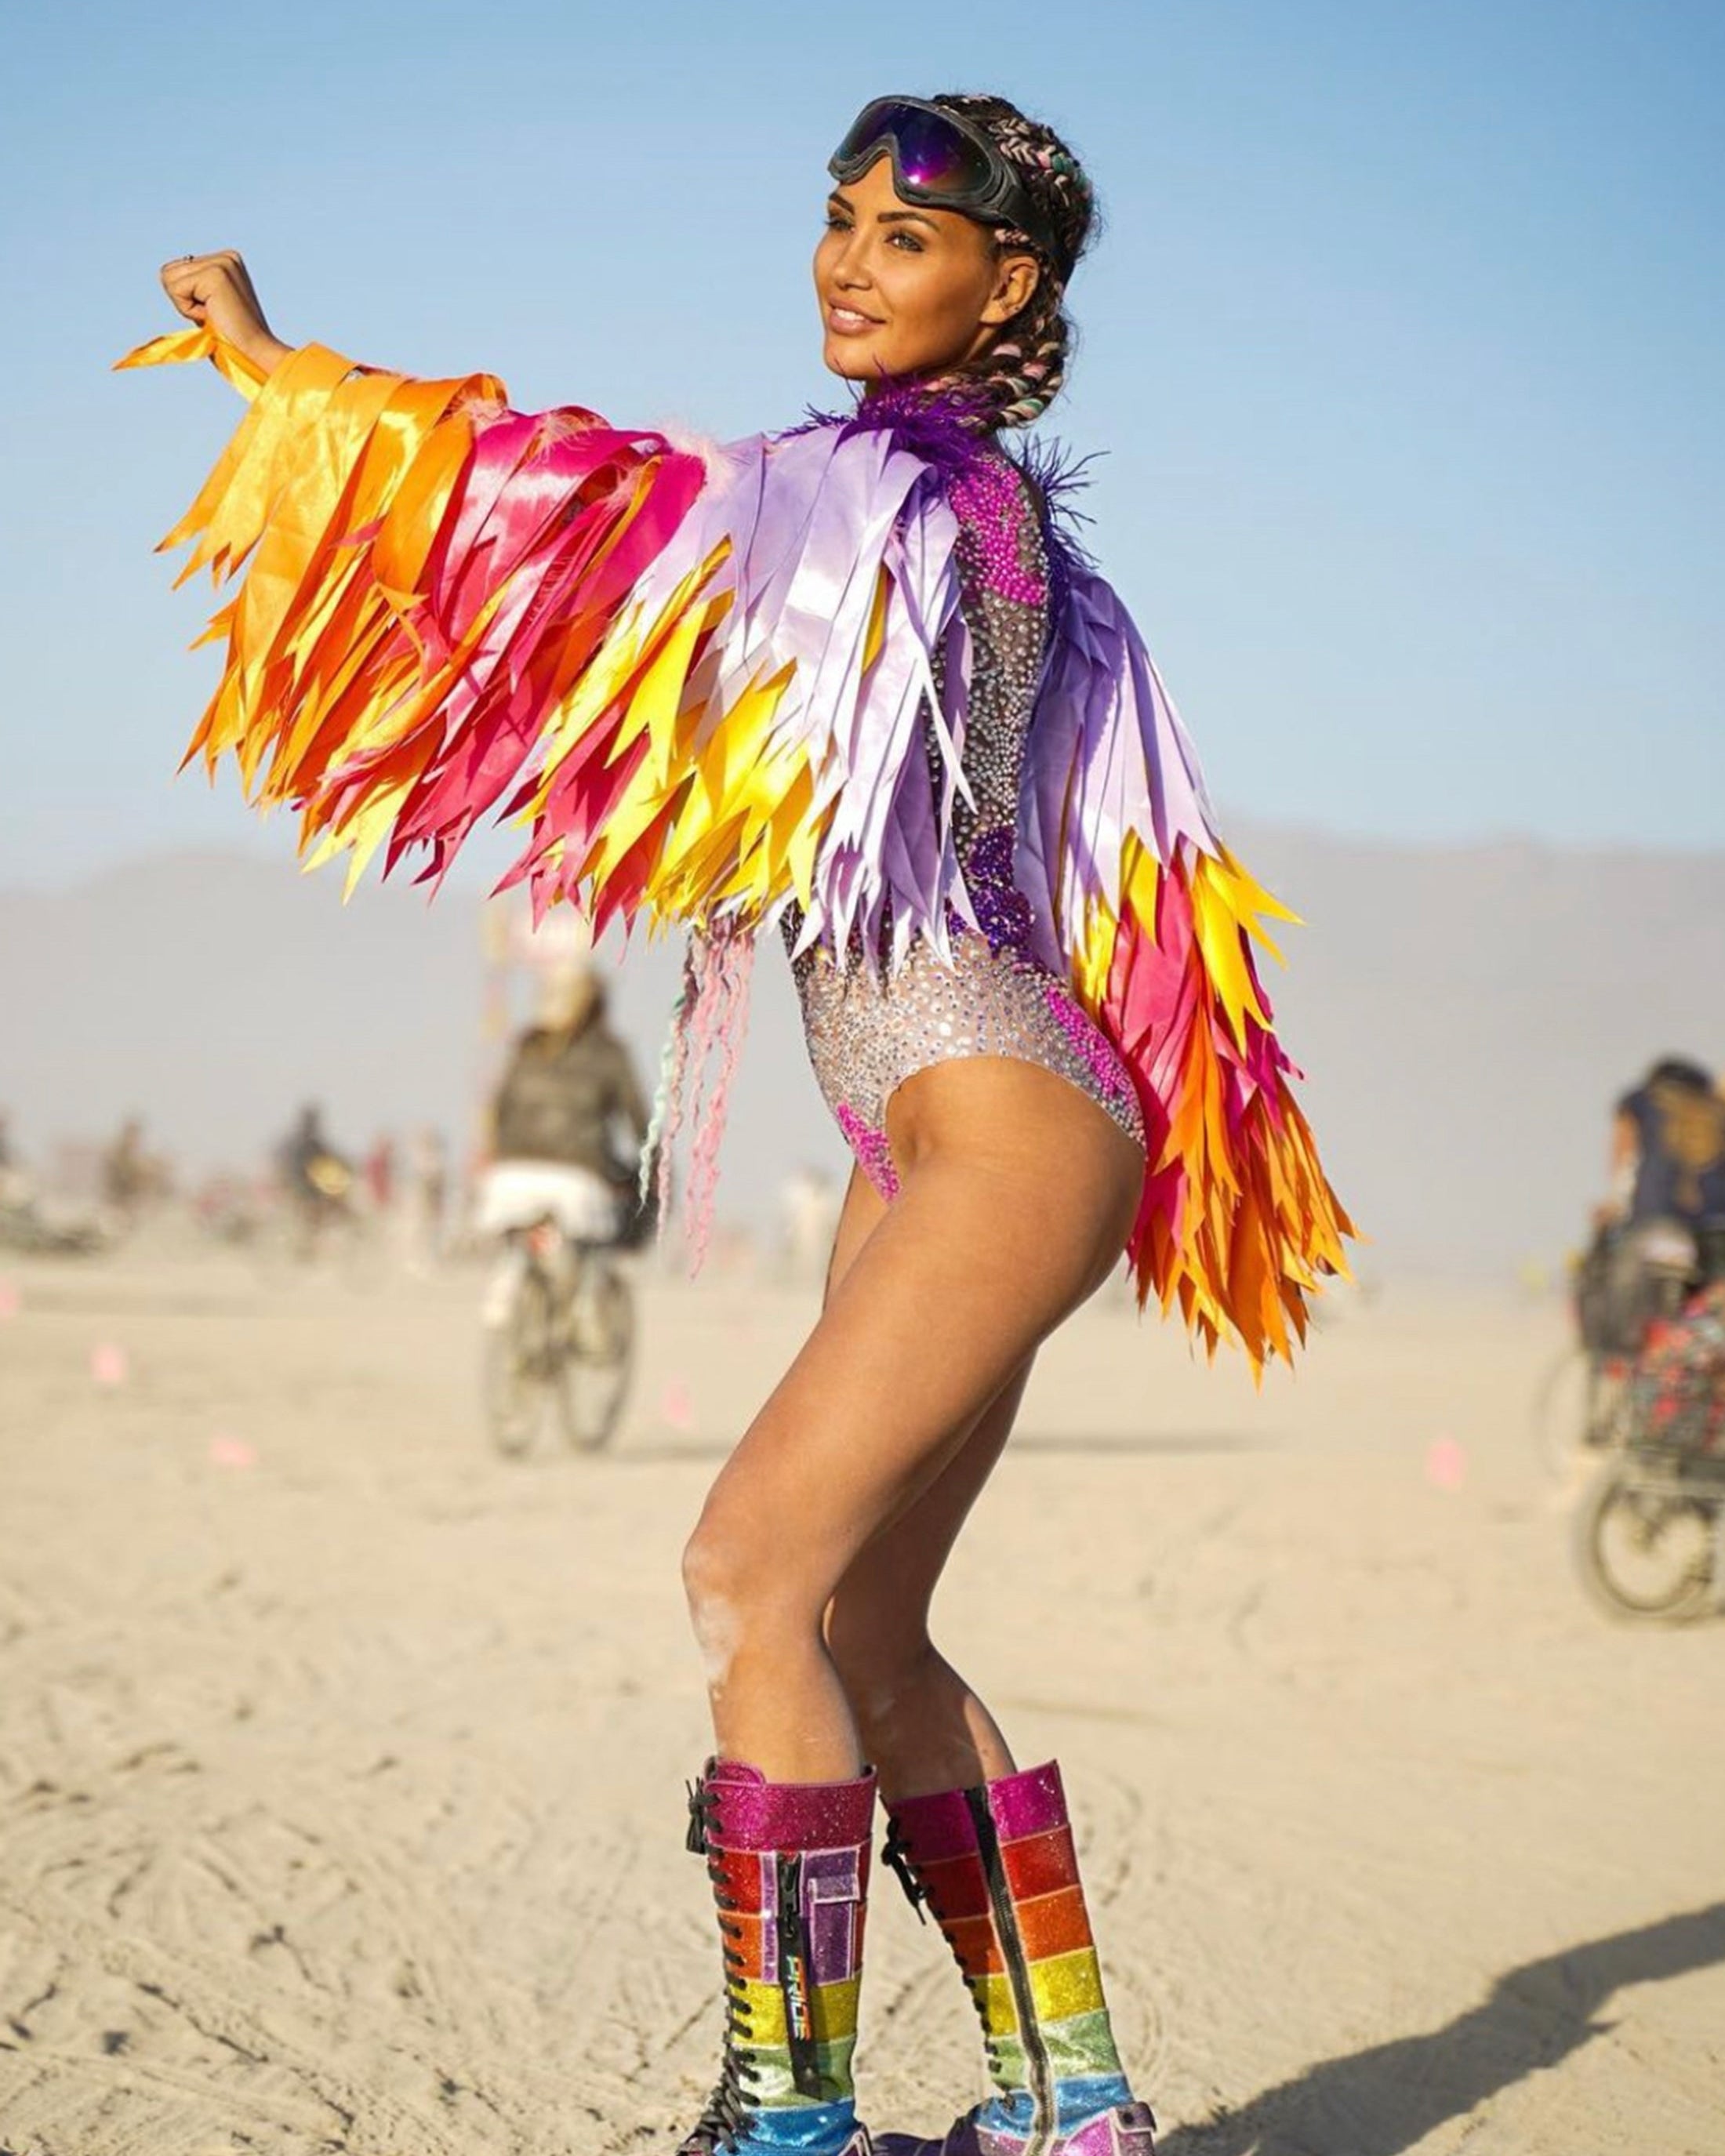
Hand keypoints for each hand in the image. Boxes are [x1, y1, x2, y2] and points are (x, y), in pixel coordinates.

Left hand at [159, 250, 291, 374]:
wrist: (255, 354)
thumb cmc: (232, 338)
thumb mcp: (210, 304)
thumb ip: (193, 285)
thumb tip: (167, 273)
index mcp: (226, 261)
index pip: (177, 270)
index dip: (187, 298)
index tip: (214, 312)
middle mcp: (225, 257)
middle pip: (169, 271)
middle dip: (184, 300)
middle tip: (213, 315)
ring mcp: (221, 263)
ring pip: (169, 278)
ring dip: (186, 305)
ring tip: (214, 315)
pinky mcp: (215, 274)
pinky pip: (176, 289)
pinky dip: (188, 310)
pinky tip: (213, 316)